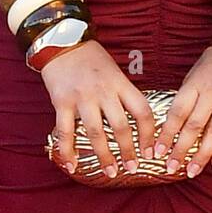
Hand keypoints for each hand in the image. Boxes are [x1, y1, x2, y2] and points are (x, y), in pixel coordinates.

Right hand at [40, 40, 155, 178]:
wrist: (61, 40)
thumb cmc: (90, 57)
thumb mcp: (114, 70)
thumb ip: (123, 93)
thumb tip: (137, 119)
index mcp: (120, 83)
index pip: (142, 111)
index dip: (149, 134)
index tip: (150, 150)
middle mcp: (104, 92)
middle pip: (121, 127)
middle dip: (128, 151)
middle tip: (132, 168)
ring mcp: (82, 97)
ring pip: (96, 133)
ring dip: (104, 156)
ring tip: (110, 172)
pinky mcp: (61, 101)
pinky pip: (65, 132)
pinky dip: (68, 151)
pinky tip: (72, 165)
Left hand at [153, 45, 211, 177]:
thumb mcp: (194, 74)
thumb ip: (186, 98)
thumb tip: (172, 124)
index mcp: (196, 84)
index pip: (178, 113)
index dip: (167, 134)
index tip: (157, 151)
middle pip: (195, 126)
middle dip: (181, 150)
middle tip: (170, 167)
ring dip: (202, 156)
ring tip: (192, 171)